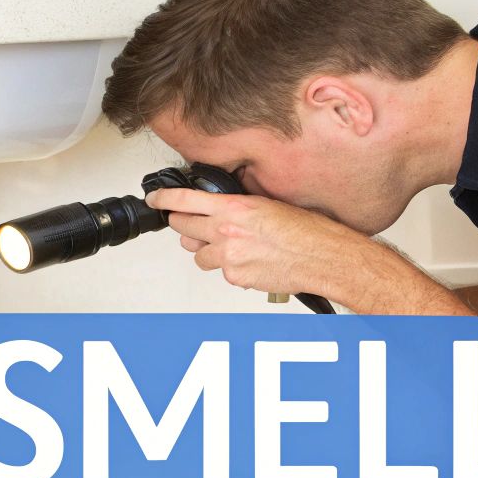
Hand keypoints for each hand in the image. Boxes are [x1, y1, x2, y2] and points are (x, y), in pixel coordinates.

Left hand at [145, 188, 371, 297]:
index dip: (164, 199)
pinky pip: (221, 272)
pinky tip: (250, 261)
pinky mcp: (236, 278)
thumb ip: (236, 208)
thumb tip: (218, 211)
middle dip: (184, 226)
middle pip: (183, 228)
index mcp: (235, 208)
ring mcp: (229, 257)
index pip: (185, 200)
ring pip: (199, 255)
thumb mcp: (267, 205)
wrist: (322, 256)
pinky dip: (230, 268)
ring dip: (208, 251)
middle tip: (189, 225)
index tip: (155, 199)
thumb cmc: (305, 231)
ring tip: (232, 247)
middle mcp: (227, 231)